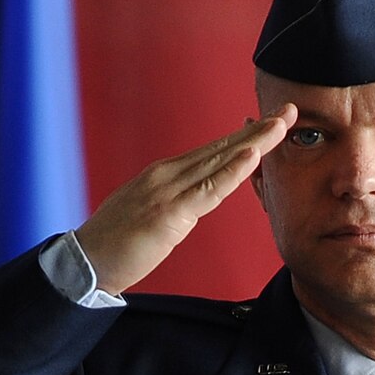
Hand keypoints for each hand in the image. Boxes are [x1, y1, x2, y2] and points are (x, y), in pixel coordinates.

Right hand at [75, 105, 295, 293]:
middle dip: (257, 130)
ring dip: (254, 142)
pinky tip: (252, 155)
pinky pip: (208, 189)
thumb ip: (173, 204)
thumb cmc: (113, 244)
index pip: (211, 152)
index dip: (243, 137)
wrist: (84, 262)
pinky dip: (232, 171)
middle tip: (289, 112)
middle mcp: (166, 174)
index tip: (270, 125)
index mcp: (163, 175)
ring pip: (220, 161)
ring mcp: (167, 190)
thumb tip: (191, 205)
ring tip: (282, 125)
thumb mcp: (147, 214)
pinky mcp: (169, 212)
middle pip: (221, 148)